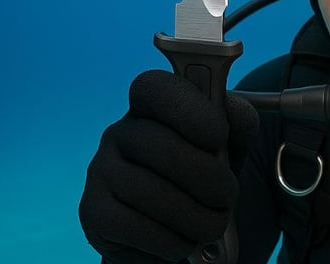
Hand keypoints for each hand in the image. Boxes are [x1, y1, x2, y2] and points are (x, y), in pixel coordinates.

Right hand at [79, 69, 259, 262]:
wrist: (176, 232)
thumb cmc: (202, 182)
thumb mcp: (229, 150)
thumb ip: (237, 124)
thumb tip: (232, 113)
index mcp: (152, 109)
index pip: (155, 88)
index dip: (188, 109)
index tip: (218, 136)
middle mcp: (120, 133)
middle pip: (157, 144)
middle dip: (205, 177)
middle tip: (227, 197)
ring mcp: (100, 170)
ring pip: (147, 190)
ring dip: (193, 215)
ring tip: (212, 225)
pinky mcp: (92, 211)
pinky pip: (131, 225)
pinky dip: (168, 240)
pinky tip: (183, 242)